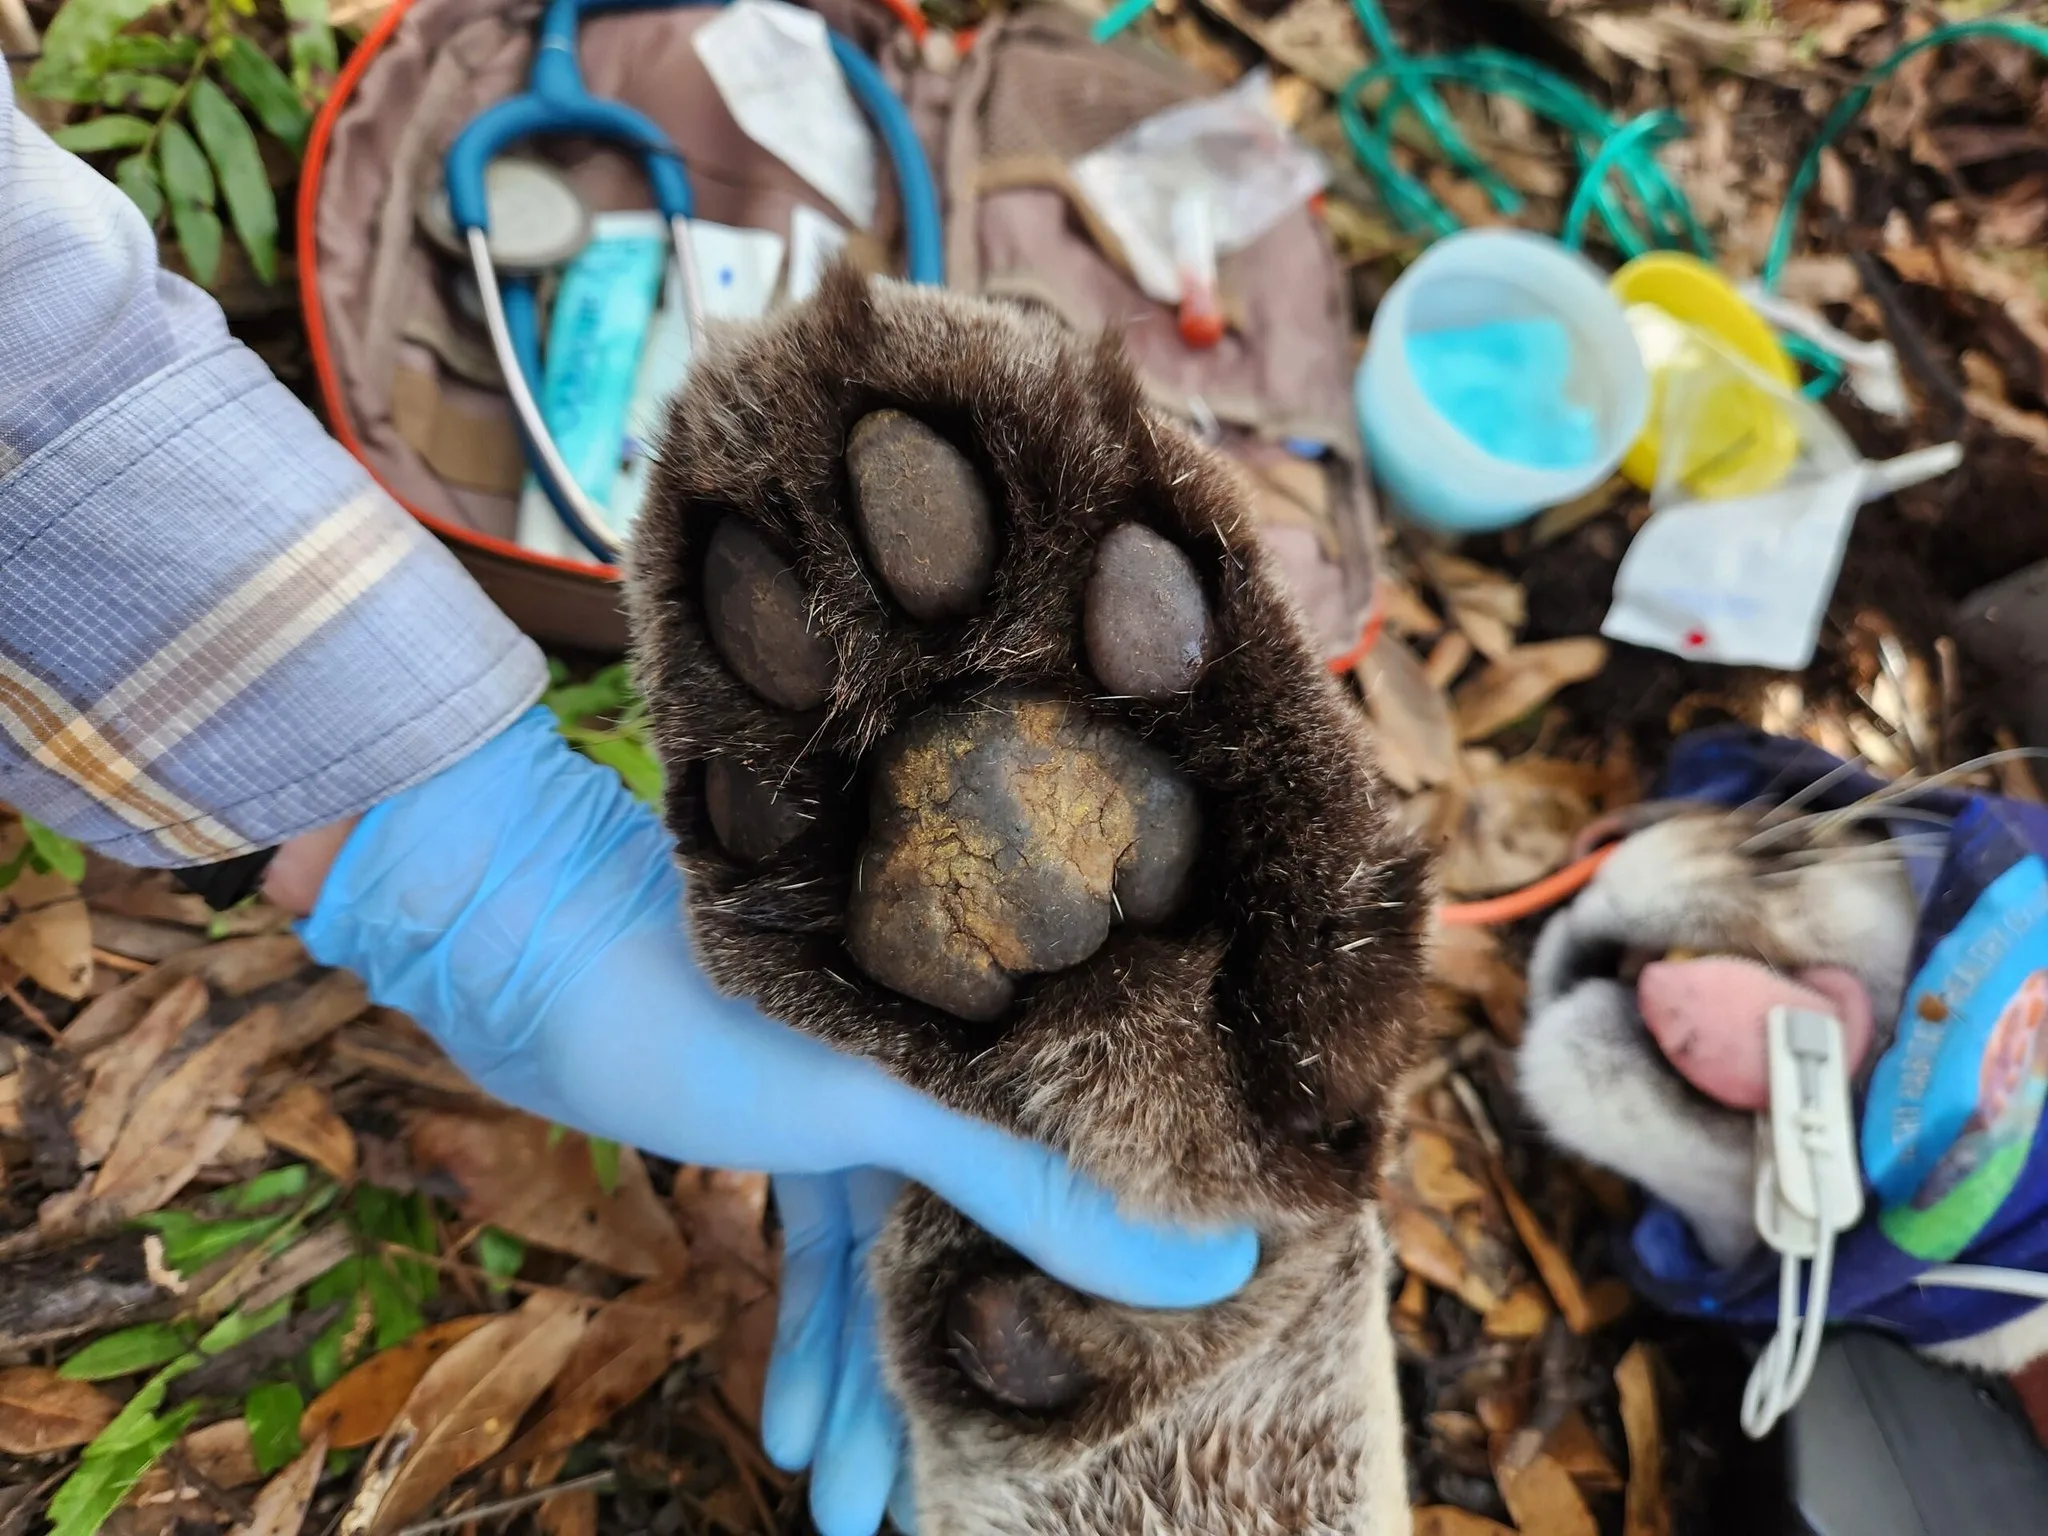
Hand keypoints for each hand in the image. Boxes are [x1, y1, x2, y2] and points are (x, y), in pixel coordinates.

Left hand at [300, 710, 1256, 1528]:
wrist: (514, 932)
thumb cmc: (697, 1001)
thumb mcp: (871, 1106)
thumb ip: (1026, 1187)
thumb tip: (1213, 1268)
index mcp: (989, 1034)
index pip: (1070, 1194)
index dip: (1082, 1312)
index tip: (1089, 1423)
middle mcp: (943, 1063)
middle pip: (972, 1249)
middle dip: (948, 1385)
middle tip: (941, 1506)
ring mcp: (858, 1096)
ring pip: (884, 1268)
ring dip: (864, 1385)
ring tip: (854, 1509)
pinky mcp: (779, 1121)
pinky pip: (814, 1250)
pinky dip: (803, 1335)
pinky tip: (791, 1431)